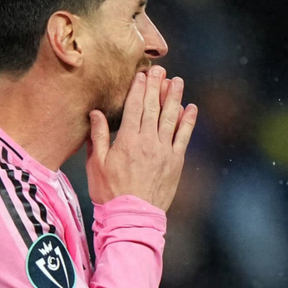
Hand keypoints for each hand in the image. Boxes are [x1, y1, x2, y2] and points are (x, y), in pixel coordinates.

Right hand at [86, 65, 197, 211]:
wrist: (132, 216)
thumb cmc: (110, 192)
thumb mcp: (97, 164)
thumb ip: (99, 136)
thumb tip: (96, 113)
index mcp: (128, 140)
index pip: (134, 107)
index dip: (139, 89)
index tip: (142, 75)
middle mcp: (148, 141)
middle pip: (154, 108)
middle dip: (157, 86)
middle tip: (161, 70)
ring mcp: (165, 151)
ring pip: (171, 118)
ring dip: (174, 98)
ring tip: (177, 81)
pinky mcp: (176, 162)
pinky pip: (184, 137)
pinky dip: (188, 121)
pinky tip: (190, 108)